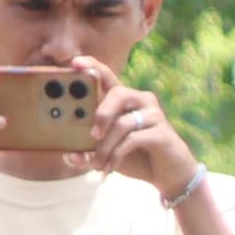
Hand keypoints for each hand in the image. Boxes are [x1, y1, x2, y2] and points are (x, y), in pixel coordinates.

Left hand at [80, 61, 202, 200]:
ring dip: (104, 148)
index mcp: (124, 100)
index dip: (93, 67)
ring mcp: (153, 115)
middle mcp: (140, 101)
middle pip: (118, 94)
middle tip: (91, 137)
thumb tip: (69, 155)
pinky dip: (116, 156)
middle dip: (101, 115)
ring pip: (123, 123)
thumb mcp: (104, 152)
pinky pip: (133, 139)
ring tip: (97, 165)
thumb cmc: (132, 156)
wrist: (165, 172)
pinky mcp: (162, 132)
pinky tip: (109, 168)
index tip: (75, 62)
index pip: (108, 77)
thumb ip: (86, 151)